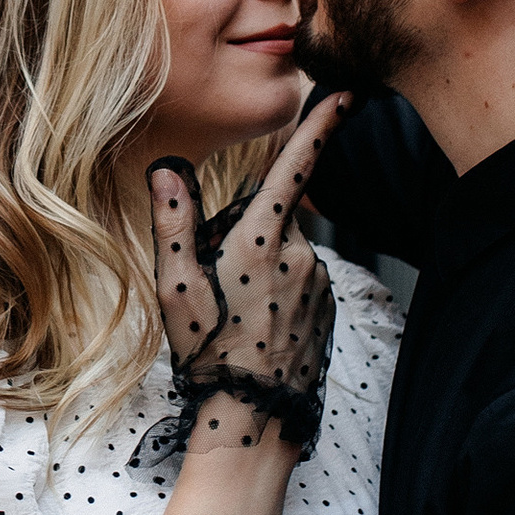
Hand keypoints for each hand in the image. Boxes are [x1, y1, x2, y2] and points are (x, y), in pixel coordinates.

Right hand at [148, 94, 345, 450]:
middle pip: (272, 218)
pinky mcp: (329, 307)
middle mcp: (300, 255)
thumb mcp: (176, 289)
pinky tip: (258, 325)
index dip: (321, 127)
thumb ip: (174, 223)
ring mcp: (319, 283)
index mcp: (261, 241)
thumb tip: (166, 169)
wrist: (253, 421)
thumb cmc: (207, 354)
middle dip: (245, 235)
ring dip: (261, 267)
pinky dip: (278, 291)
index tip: (348, 93)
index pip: (294, 168)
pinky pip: (300, 281)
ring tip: (236, 313)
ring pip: (285, 253)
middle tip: (217, 282)